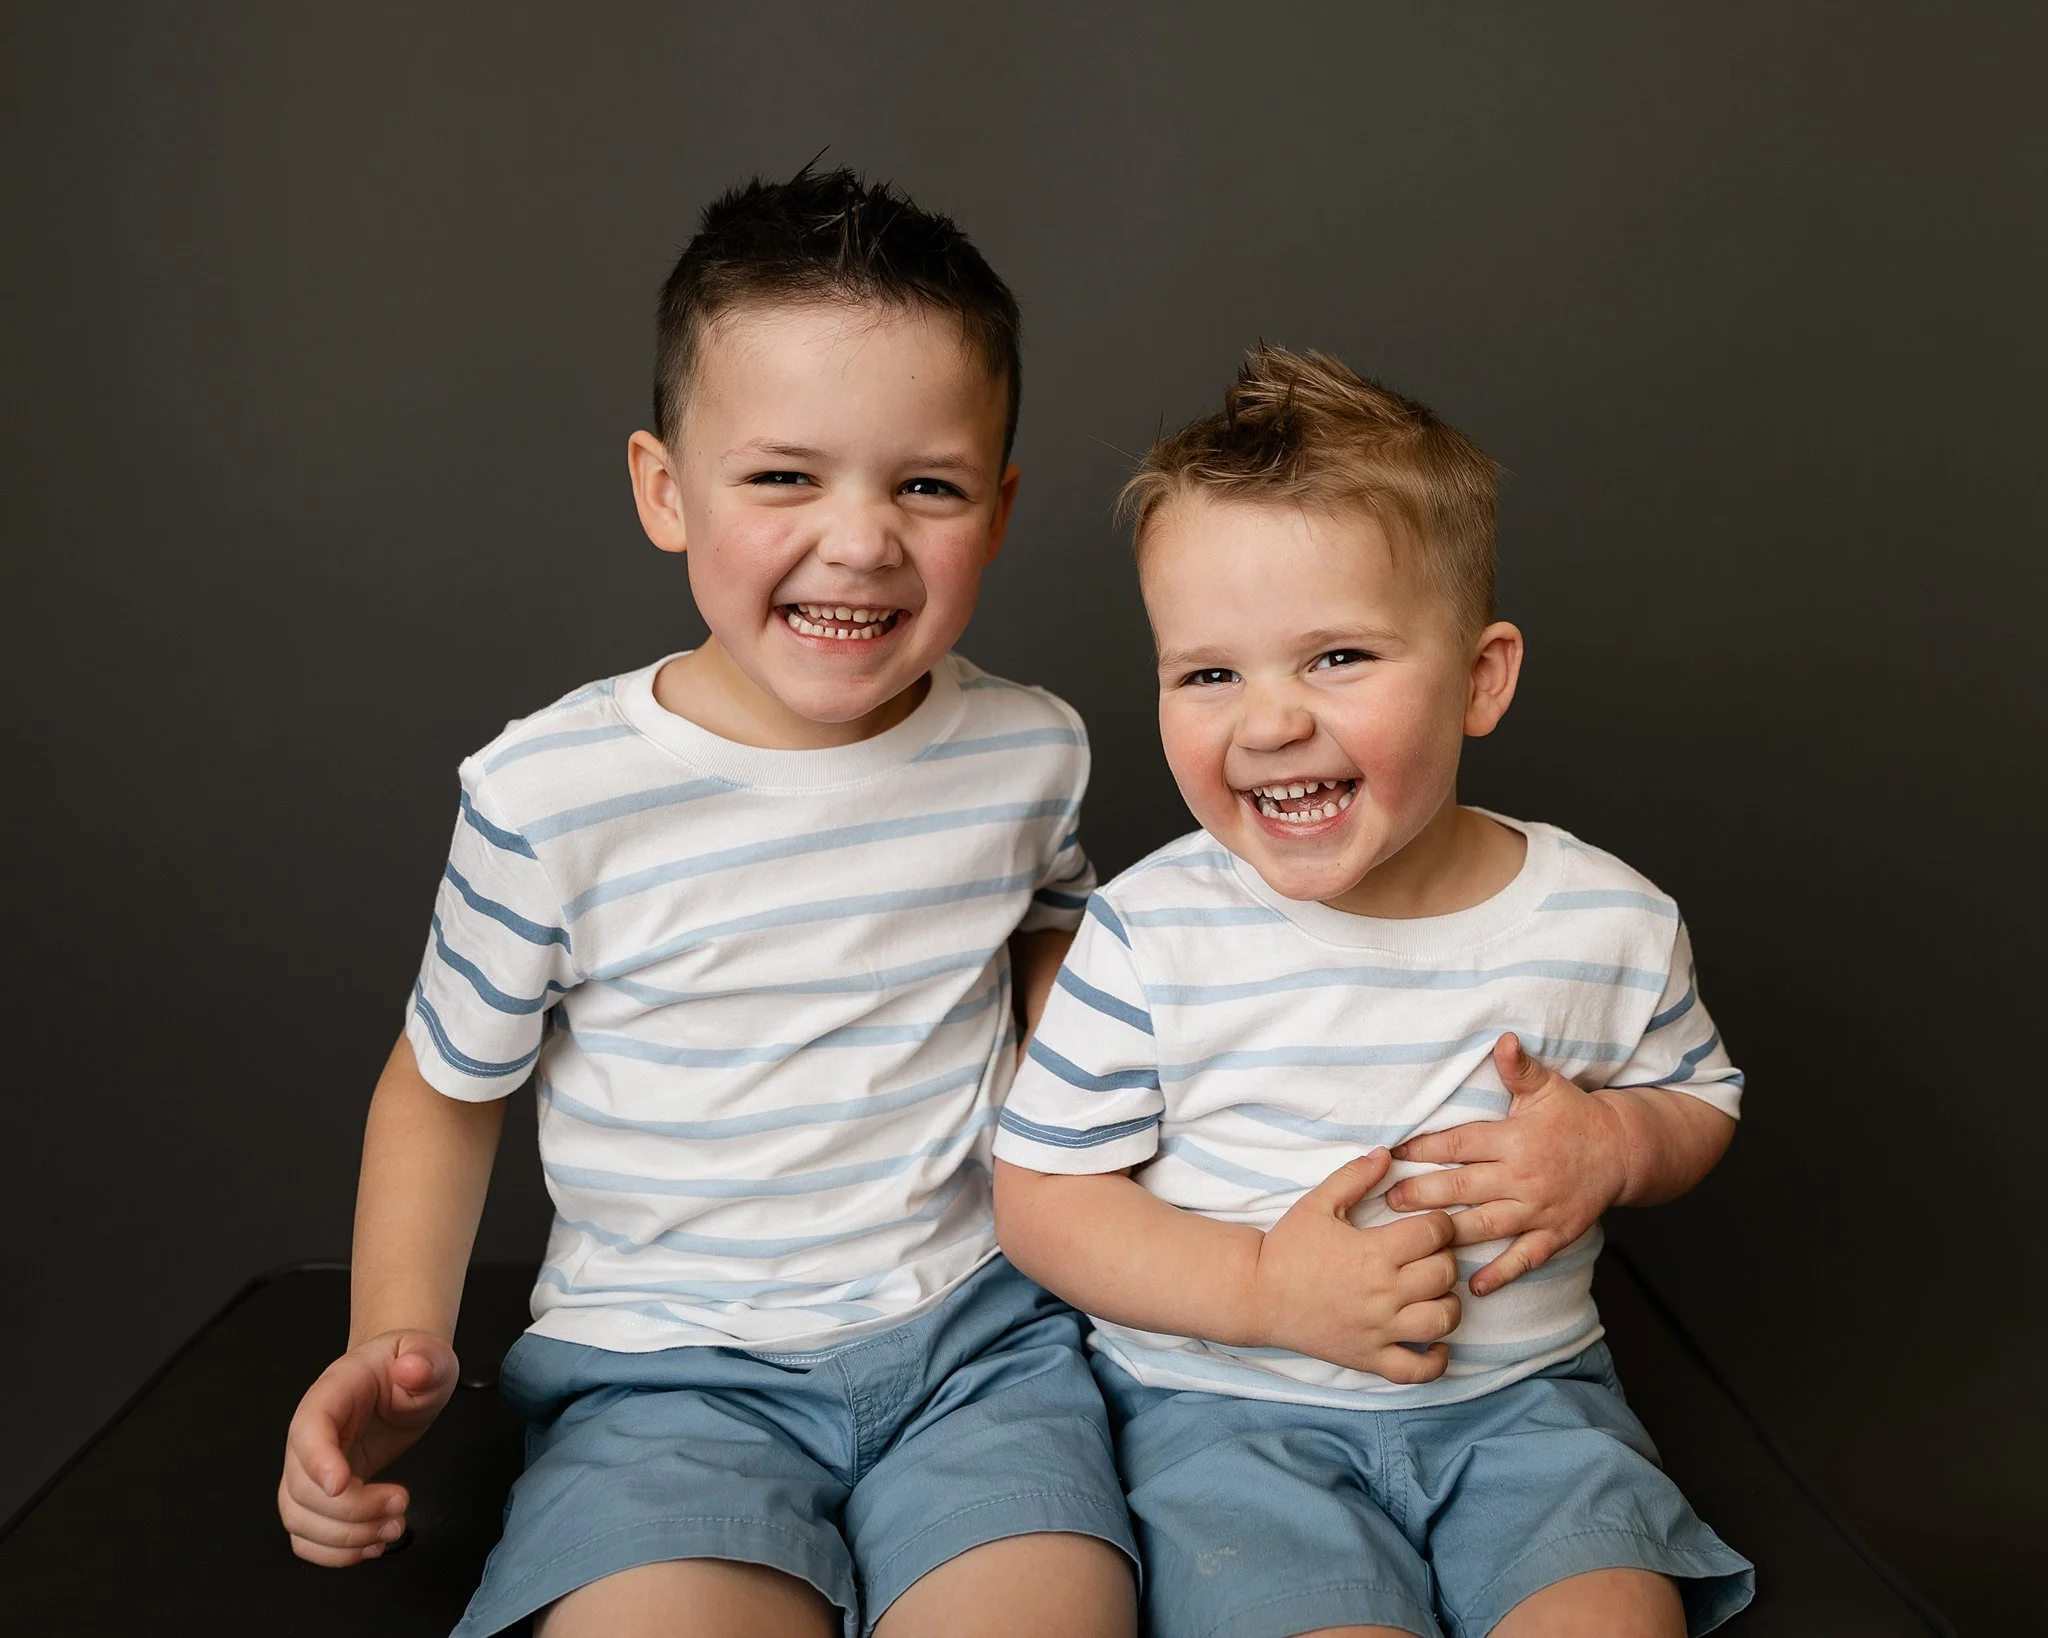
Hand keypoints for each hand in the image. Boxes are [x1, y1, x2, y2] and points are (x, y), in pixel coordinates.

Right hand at [278, 1330, 459, 1564]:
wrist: (402, 1375)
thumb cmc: (410, 1364)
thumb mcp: (429, 1354)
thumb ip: (426, 1360)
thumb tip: (414, 1368)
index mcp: (332, 1393)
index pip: (308, 1429)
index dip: (318, 1460)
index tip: (343, 1485)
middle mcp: (311, 1434)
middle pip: (302, 1486)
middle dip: (351, 1510)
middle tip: (399, 1505)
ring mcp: (311, 1467)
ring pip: (299, 1518)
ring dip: (344, 1538)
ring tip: (392, 1528)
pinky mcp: (322, 1493)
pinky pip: (307, 1534)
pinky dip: (334, 1552)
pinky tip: (371, 1545)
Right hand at [1250, 1147, 1460, 1380]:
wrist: (1255, 1294)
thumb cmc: (1287, 1247)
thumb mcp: (1317, 1203)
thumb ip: (1355, 1176)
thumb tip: (1387, 1154)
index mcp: (1373, 1253)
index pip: (1434, 1233)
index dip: (1441, 1223)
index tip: (1431, 1224)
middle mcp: (1382, 1294)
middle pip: (1444, 1274)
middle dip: (1446, 1258)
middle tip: (1430, 1254)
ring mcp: (1378, 1331)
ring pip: (1442, 1321)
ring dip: (1448, 1304)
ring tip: (1435, 1293)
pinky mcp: (1370, 1359)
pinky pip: (1418, 1371)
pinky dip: (1436, 1361)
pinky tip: (1436, 1344)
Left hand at [1387, 1033, 1629, 1295]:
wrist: (1623, 1151)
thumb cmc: (1575, 1116)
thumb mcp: (1547, 1087)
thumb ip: (1518, 1068)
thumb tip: (1502, 1039)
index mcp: (1515, 1139)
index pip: (1458, 1145)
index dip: (1422, 1149)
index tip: (1391, 1152)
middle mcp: (1524, 1177)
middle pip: (1463, 1188)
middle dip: (1422, 1194)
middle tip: (1388, 1200)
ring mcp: (1538, 1209)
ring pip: (1485, 1225)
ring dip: (1448, 1233)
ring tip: (1413, 1238)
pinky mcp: (1554, 1233)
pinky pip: (1524, 1258)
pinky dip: (1499, 1274)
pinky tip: (1473, 1286)